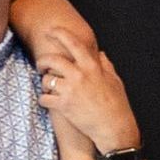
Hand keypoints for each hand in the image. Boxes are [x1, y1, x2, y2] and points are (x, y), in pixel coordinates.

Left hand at [36, 37, 140, 153]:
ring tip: (49, 88)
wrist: (114, 128)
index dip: (59, 33)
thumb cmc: (117, 105)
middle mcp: (79, 75)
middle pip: (52, 60)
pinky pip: (44, 98)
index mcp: (92, 67)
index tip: (51, 31)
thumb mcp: (114, 81)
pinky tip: (48, 101)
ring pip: (46, 80)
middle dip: (42, 61)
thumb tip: (100, 54)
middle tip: (41, 66)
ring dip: (45, 83)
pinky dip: (44, 100)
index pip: (73, 43)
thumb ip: (105, 65)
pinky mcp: (64, 106)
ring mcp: (70, 91)